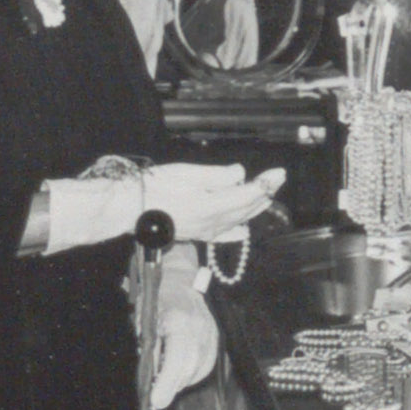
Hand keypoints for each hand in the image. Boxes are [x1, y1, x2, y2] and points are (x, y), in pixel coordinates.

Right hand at [140, 161, 281, 240]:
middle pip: (247, 209)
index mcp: (214, 205)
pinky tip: (242, 231)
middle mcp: (214, 222)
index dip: (266, 183)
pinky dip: (235, 232)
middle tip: (277, 180)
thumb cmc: (156, 187)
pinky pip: (221, 236)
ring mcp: (205, 231)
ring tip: (265, 197)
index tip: (279, 173)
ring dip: (254, 209)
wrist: (130, 208)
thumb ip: (219, 176)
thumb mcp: (189, 173)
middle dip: (264, 194)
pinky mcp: (195, 235)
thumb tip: (240, 175)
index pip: (249, 194)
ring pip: (238, 221)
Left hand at [146, 268, 223, 409]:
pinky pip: (205, 366)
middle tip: (156, 401)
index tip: (156, 402)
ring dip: (180, 382)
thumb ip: (149, 348)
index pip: (176, 358)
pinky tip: (179, 375)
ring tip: (164, 383)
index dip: (166, 382)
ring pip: (199, 370)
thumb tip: (150, 378)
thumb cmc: (156, 299)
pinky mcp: (216, 339)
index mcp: (180, 320)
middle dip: (172, 387)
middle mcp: (200, 328)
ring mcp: (211, 333)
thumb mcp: (145, 320)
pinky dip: (191, 375)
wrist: (180, 280)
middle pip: (190, 368)